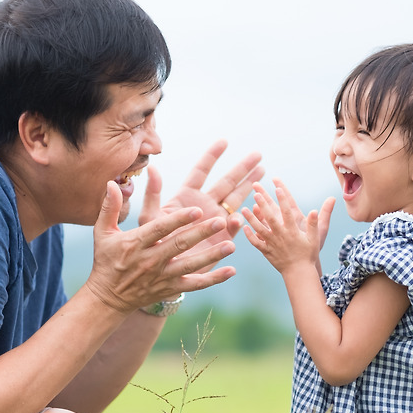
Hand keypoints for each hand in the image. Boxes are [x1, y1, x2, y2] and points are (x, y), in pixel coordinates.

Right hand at [82, 181, 236, 313]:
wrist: (108, 297)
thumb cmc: (107, 259)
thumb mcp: (103, 232)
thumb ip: (109, 207)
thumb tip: (112, 183)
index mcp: (136, 243)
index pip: (160, 229)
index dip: (178, 220)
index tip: (195, 210)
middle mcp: (151, 260)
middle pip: (180, 245)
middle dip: (200, 234)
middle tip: (220, 221)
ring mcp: (163, 276)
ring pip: (191, 265)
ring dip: (211, 256)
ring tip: (230, 246)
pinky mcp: (171, 288)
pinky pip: (196, 284)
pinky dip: (214, 279)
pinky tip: (231, 270)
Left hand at [140, 140, 264, 243]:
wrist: (161, 271)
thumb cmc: (151, 244)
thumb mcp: (149, 219)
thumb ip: (153, 195)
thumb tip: (153, 169)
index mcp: (186, 197)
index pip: (201, 172)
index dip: (212, 156)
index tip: (224, 141)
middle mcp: (204, 206)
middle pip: (226, 183)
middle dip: (241, 169)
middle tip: (257, 155)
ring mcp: (215, 222)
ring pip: (236, 200)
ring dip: (249, 187)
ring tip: (263, 173)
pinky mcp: (222, 239)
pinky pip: (235, 227)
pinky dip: (239, 220)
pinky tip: (241, 215)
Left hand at [242, 180, 333, 277]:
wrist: (299, 273)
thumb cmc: (308, 255)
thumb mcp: (314, 239)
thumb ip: (313, 224)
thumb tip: (315, 210)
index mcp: (293, 231)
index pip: (287, 212)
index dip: (282, 199)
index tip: (278, 188)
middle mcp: (281, 236)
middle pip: (270, 218)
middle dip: (263, 205)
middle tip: (256, 193)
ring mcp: (272, 244)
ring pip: (260, 229)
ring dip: (251, 218)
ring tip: (244, 208)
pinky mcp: (266, 252)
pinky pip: (256, 243)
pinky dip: (249, 235)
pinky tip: (244, 227)